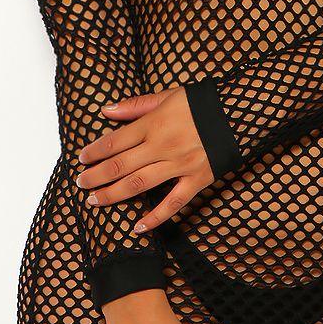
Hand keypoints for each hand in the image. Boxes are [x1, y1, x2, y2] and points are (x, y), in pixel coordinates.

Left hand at [76, 86, 213, 232]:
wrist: (242, 111)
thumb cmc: (203, 103)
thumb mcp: (168, 95)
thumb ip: (136, 105)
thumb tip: (106, 110)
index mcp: (154, 123)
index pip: (114, 141)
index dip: (94, 152)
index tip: (81, 159)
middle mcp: (163, 146)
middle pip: (120, 165)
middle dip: (96, 176)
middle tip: (81, 184)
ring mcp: (180, 165)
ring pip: (139, 185)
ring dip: (113, 195)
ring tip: (95, 201)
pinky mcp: (197, 180)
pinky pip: (173, 204)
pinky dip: (155, 218)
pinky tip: (137, 228)